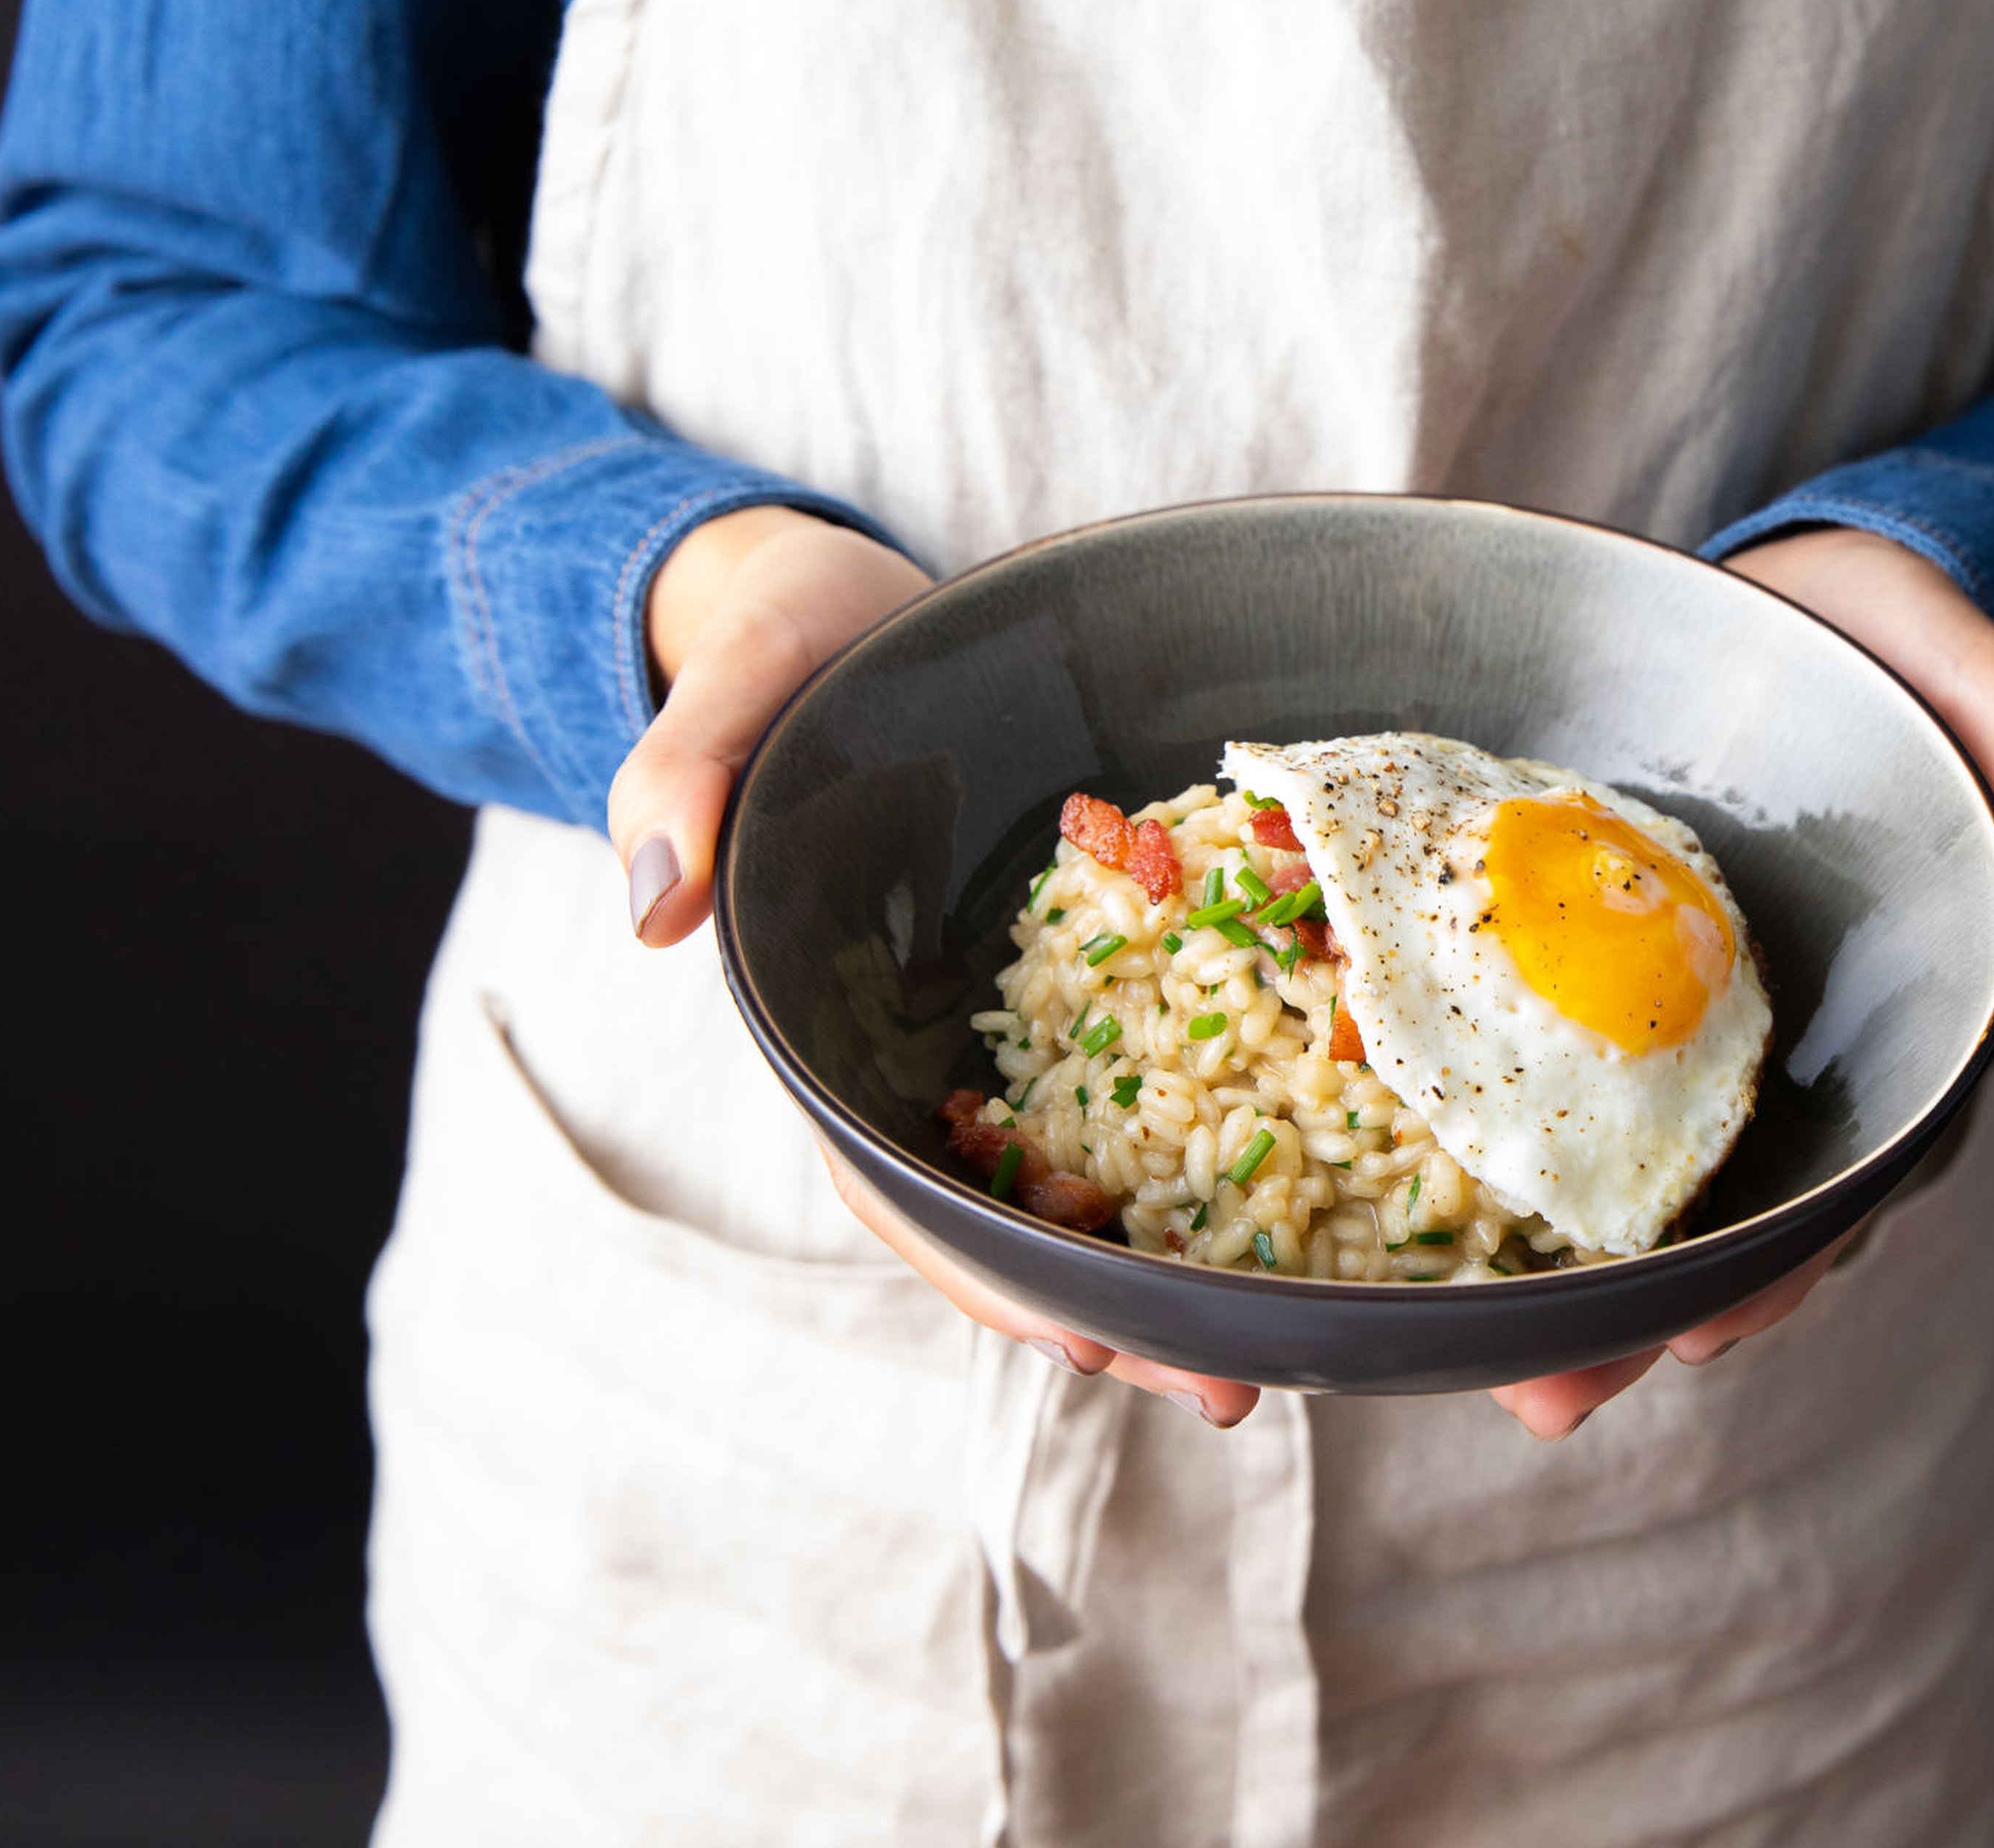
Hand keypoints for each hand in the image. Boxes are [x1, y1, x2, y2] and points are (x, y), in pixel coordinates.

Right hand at [608, 506, 1257, 1426]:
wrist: (866, 611)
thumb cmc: (791, 651)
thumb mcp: (732, 688)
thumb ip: (679, 783)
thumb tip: (654, 906)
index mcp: (843, 1028)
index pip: (901, 1184)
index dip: (983, 1269)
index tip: (1078, 1336)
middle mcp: (946, 1050)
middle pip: (1025, 1216)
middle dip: (1123, 1310)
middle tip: (1237, 1382)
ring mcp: (1033, 1021)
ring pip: (1113, 1169)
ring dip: (1199, 1259)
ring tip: (1313, 1332)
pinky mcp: (1111, 968)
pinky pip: (1181, 1062)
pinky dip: (1249, 1132)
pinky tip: (1339, 1186)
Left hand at [1488, 527, 1993, 1440]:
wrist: (1792, 603)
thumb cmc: (1897, 650)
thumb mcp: (1979, 678)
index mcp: (1885, 1009)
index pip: (1850, 1164)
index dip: (1786, 1256)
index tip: (1707, 1329)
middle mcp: (1780, 1037)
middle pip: (1724, 1203)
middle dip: (1640, 1308)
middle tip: (1548, 1396)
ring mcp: (1681, 1011)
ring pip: (1626, 1159)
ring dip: (1551, 1263)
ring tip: (1457, 1351)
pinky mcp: (1593, 964)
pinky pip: (1543, 1054)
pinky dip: (1481, 1122)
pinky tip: (1400, 1182)